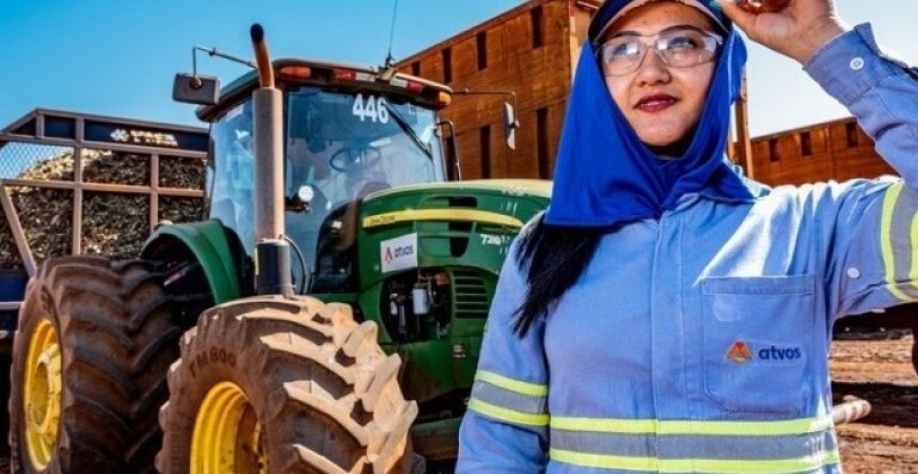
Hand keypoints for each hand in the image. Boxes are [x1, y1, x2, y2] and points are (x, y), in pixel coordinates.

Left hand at [716, 0, 847, 63]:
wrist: (809, 35)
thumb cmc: (783, 38)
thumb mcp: (751, 27)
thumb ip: (734, 12)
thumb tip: (719, 1)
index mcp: (763, 10)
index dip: (737, 0)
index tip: (732, 0)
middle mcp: (774, 0)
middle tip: (750, 1)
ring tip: (766, 4)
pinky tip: (771, 2)